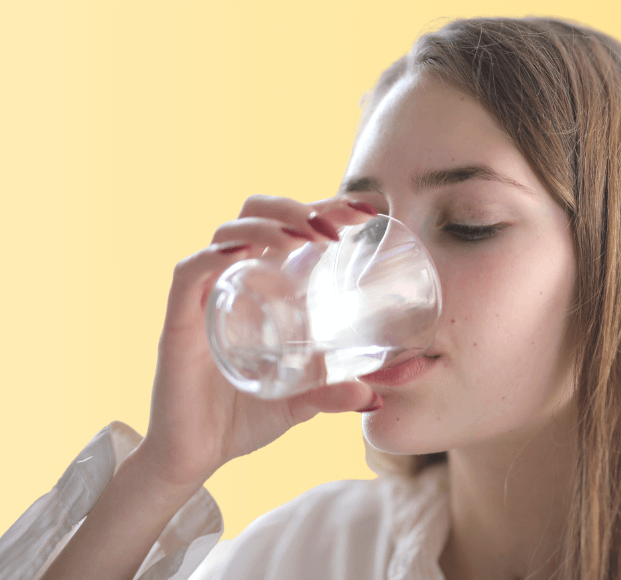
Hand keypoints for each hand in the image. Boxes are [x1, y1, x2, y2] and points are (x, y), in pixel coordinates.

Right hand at [134, 195, 378, 488]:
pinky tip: (246, 252)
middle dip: (297, 207)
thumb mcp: (300, 403)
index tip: (364, 212)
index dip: (323, 208)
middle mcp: (234, 281)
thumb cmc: (243, 418)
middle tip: (335, 227)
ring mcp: (205, 297)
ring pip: (228, 232)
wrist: (193, 457)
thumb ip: (333, 394)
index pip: (289, 227)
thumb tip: (375, 397)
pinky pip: (190, 273)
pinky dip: (215, 254)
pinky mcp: (179, 321)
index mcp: (263, 287)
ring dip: (268, 223)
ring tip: (305, 237)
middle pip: (257, 215)